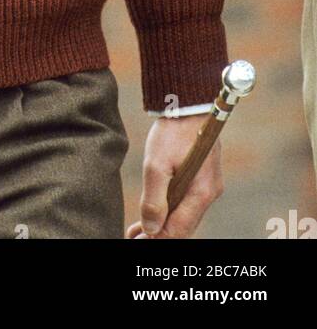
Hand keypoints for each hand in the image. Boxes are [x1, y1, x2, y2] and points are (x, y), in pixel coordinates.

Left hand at [126, 116, 222, 238]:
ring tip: (139, 228)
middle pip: (184, 225)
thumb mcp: (156, 165)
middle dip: (160, 234)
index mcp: (201, 193)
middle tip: (135, 237)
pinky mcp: (202, 175)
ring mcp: (208, 184)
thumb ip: (154, 199)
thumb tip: (150, 229)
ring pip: (185, 213)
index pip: (179, 230)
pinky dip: (171, 208)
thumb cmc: (173, 131)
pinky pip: (187, 200)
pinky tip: (155, 209)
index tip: (137, 241)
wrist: (187, 103)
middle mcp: (209, 192)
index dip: (157, 239)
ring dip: (164, 222)